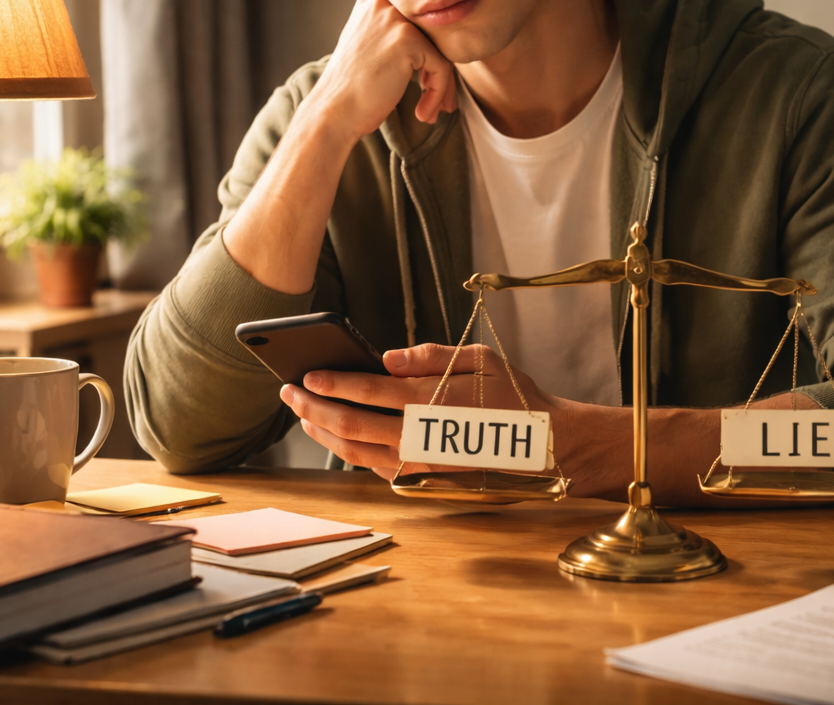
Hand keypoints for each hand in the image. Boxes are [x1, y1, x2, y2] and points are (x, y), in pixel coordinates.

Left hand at [278, 343, 570, 479]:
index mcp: (434, 400)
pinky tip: (336, 438)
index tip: (307, 374)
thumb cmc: (514, 396)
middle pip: (352, 425)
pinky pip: (376, 468)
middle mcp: (421, 435)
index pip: (369, 391)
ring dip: (324, 433)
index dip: (334, 383)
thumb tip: (388, 356)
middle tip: (289, 392)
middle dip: (314, 407)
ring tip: (304, 414)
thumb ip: (433, 355)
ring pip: (357, 452)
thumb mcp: (483, 359)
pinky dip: (349, 454)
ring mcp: (420, 463)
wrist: (544, 446)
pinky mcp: (423, 479)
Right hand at [309, 0, 456, 141]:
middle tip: (438, 105)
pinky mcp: (407, 38)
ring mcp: (394, 19)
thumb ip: (393, 37)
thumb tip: (432, 46)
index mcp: (372, 1)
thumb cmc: (352, 89)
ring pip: (439, 53)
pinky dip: (438, 93)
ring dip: (440, 87)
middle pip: (430, 39)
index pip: (416, 28)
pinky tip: (422, 113)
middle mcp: (383, 3)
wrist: (334, 112)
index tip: (425, 87)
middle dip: (436, 74)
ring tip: (429, 112)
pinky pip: (441, 67)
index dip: (424, 61)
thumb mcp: (368, 47)